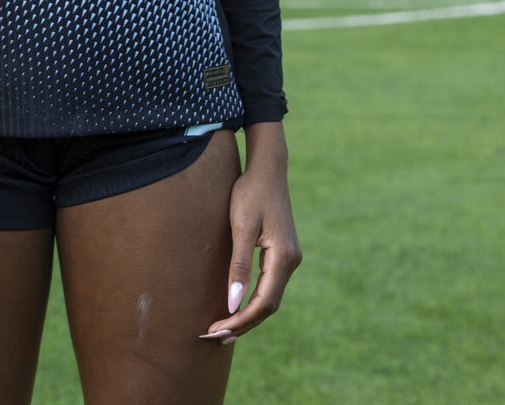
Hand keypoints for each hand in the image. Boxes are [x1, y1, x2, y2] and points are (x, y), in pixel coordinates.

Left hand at [203, 122, 300, 342]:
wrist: (267, 169)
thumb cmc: (250, 193)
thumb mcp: (241, 228)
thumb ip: (238, 266)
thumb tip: (233, 303)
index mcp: (283, 258)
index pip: (263, 303)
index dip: (240, 321)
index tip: (216, 330)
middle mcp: (291, 262)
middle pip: (268, 306)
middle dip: (242, 324)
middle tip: (213, 335)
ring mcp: (289, 258)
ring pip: (270, 298)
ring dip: (247, 315)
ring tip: (221, 328)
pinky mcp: (283, 254)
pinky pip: (269, 286)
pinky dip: (253, 301)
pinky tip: (236, 307)